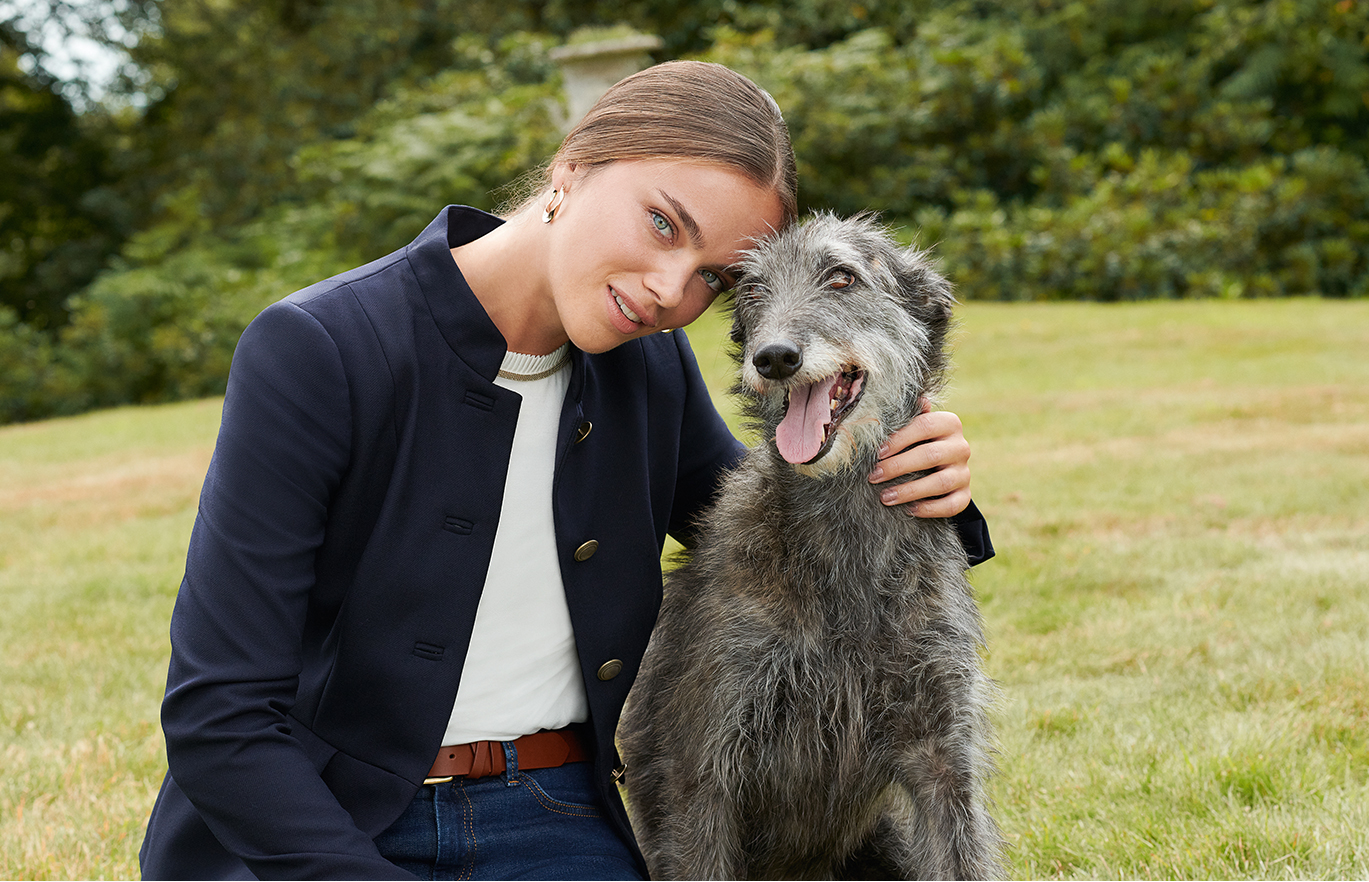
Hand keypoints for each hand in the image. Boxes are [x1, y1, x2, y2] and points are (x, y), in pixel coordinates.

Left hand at [867, 398, 971, 517]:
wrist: (941, 466)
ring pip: (941, 482)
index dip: (899, 439)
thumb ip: (907, 416)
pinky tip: (909, 510)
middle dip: (898, 466)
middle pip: (930, 455)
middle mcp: (961, 447)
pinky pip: (952, 505)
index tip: (877, 453)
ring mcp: (965, 472)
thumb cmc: (918, 441)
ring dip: (910, 491)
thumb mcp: (914, 427)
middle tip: (873, 476)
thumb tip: (904, 400)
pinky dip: (930, 509)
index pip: (924, 425)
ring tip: (885, 497)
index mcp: (949, 423)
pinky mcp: (966, 495)